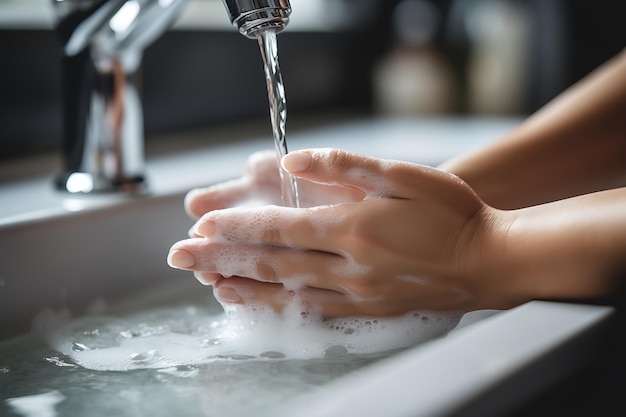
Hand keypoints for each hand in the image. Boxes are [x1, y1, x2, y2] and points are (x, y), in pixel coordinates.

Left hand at [169, 149, 517, 315]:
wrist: (490, 261)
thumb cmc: (451, 213)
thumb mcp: (403, 174)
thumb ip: (344, 167)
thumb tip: (291, 163)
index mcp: (352, 227)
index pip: (278, 227)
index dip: (235, 226)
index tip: (201, 225)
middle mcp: (347, 264)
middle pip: (271, 261)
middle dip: (220, 256)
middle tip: (181, 257)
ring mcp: (355, 291)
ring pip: (285, 290)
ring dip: (240, 284)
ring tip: (205, 283)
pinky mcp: (367, 308)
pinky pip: (313, 310)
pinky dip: (278, 306)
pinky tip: (258, 304)